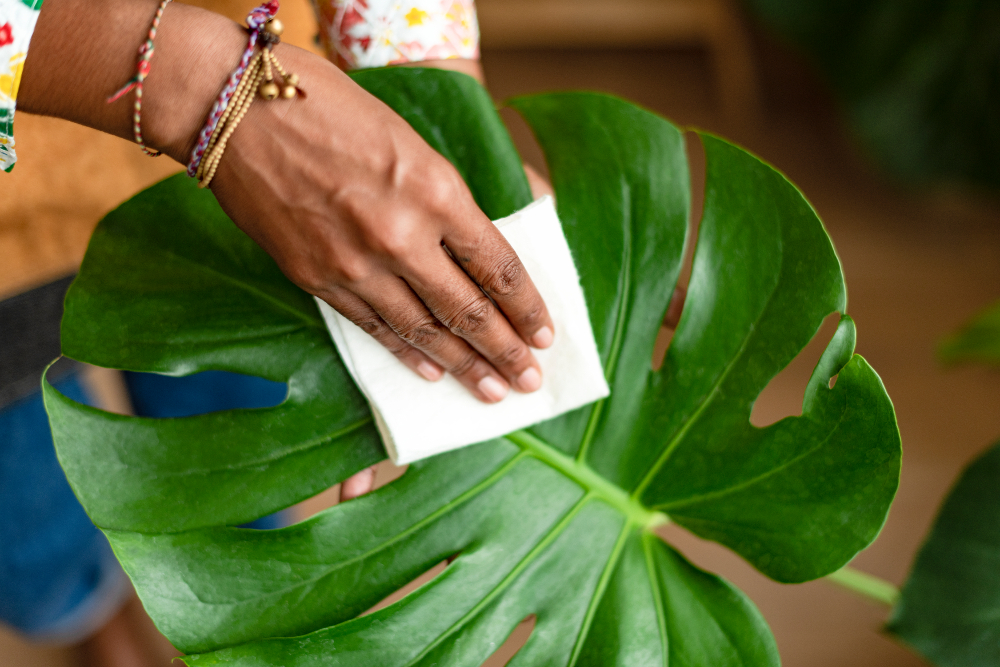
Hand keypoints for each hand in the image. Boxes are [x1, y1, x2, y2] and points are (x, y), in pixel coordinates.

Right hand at [203, 48, 554, 403]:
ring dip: (464, 365)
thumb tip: (473, 254)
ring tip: (493, 391)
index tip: (545, 333)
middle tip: (531, 381)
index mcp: (436, 191)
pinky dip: (407, 353)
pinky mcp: (315, 279)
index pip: (499, 266)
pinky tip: (432, 372)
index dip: (527, 306)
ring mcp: (355, 264)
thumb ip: (445, 202)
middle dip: (506, 350)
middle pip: (469, 309)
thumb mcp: (411, 145)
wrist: (238, 109)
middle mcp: (402, 236)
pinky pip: (374, 328)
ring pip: (424, 329)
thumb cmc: (332, 107)